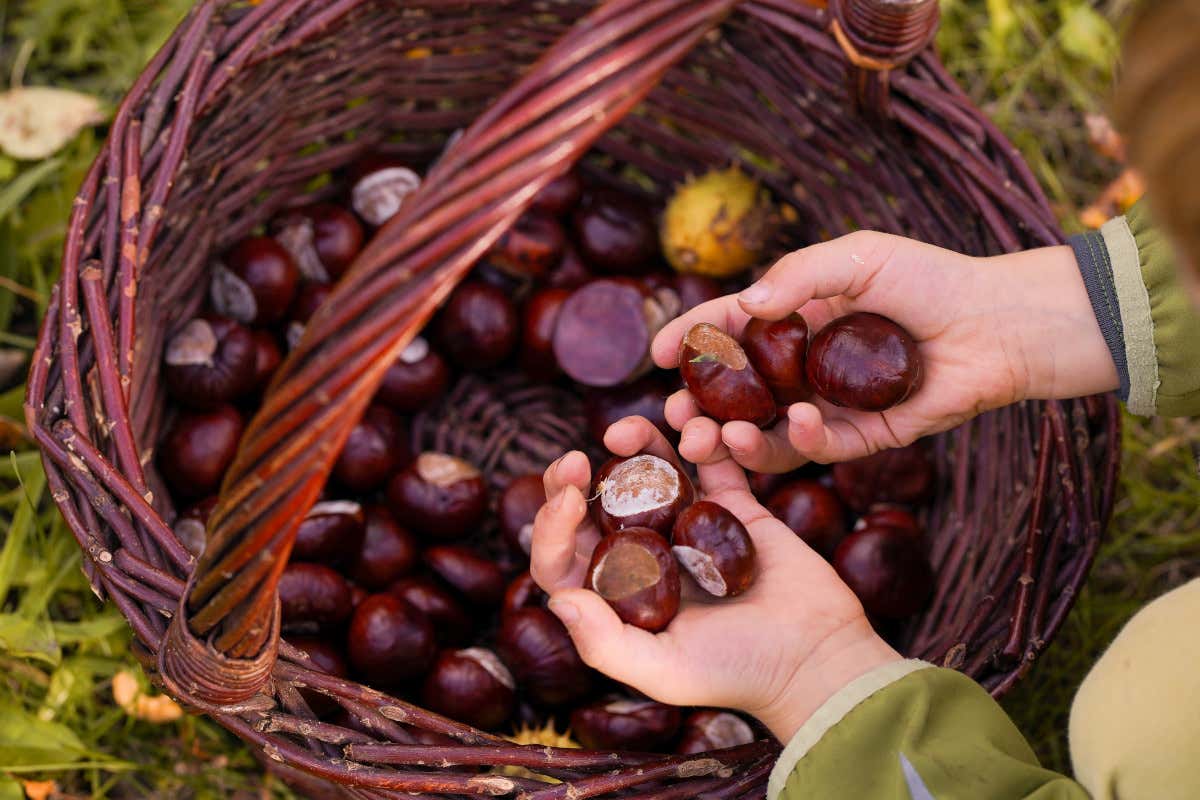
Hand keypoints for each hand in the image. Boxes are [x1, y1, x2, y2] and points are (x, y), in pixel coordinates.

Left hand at [530, 416, 899, 741]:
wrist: (817, 655)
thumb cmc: (736, 672)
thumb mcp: (665, 670)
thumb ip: (605, 643)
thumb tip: (558, 598)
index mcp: (617, 599)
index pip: (564, 559)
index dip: (551, 528)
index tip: (566, 498)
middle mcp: (645, 560)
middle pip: (594, 509)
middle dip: (576, 479)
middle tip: (577, 459)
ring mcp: (687, 530)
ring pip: (648, 477)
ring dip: (634, 447)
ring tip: (626, 430)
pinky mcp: (733, 508)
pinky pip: (711, 464)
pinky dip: (701, 439)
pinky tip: (692, 423)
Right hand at [651, 231, 1117, 471]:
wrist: (998, 325)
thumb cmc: (931, 280)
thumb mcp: (858, 257)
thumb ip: (798, 276)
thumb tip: (743, 308)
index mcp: (797, 315)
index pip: (731, 330)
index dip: (692, 340)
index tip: (655, 354)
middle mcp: (805, 363)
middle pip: (738, 391)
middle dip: (699, 406)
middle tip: (674, 417)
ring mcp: (830, 402)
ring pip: (768, 429)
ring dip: (734, 438)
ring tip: (712, 439)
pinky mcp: (862, 437)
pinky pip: (818, 448)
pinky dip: (800, 441)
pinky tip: (799, 422)